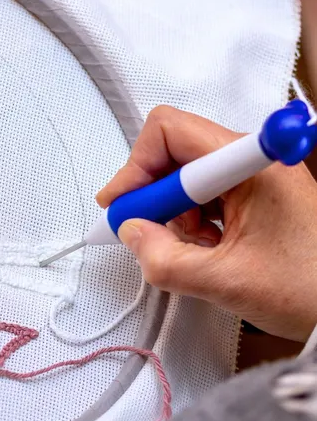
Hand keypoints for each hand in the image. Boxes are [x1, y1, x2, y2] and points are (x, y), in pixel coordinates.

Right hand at [97, 106, 316, 341]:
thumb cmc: (312, 288)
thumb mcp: (225, 281)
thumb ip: (164, 259)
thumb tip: (131, 235)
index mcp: (250, 165)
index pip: (168, 132)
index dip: (136, 167)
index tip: (122, 205)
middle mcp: (252, 161)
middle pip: (173, 152)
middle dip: (152, 194)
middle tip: (143, 232)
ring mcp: (255, 178)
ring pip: (187, 177)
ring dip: (173, 213)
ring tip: (187, 249)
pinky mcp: (257, 196)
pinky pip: (206, 196)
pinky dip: (192, 222)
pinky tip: (204, 250)